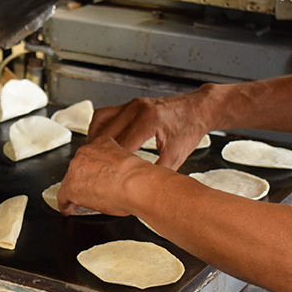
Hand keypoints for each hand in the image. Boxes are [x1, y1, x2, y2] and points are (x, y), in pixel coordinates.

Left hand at [57, 136, 153, 215]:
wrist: (135, 184)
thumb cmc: (138, 177)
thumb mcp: (128, 162)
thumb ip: (118, 165)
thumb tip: (118, 177)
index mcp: (101, 143)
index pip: (90, 155)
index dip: (92, 168)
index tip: (95, 175)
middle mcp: (85, 153)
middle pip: (78, 168)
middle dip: (83, 178)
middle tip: (93, 190)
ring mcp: (75, 170)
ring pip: (70, 181)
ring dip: (76, 190)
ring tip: (83, 201)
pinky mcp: (70, 187)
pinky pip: (63, 197)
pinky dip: (65, 204)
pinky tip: (68, 209)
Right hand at [88, 86, 219, 169]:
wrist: (198, 109)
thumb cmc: (189, 128)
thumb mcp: (176, 156)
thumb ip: (157, 171)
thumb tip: (142, 187)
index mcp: (148, 121)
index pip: (120, 144)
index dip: (110, 161)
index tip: (105, 174)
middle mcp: (136, 109)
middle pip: (105, 133)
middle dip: (98, 152)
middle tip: (96, 169)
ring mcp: (131, 105)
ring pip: (100, 122)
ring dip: (94, 139)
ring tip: (95, 155)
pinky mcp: (129, 104)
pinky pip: (104, 114)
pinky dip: (99, 128)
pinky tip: (99, 140)